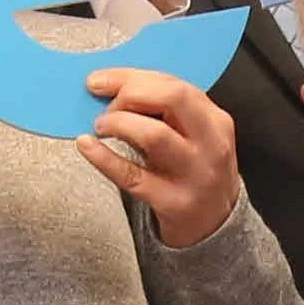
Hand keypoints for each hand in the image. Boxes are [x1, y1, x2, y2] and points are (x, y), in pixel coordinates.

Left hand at [84, 66, 246, 248]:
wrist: (213, 227)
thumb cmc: (195, 172)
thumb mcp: (195, 137)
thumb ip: (165, 112)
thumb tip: (113, 89)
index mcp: (216, 121)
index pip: (174, 84)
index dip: (131, 78)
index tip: (101, 80)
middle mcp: (211, 145)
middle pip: (172, 99)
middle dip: (130, 93)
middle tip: (105, 104)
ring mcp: (194, 175)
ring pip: (154, 135)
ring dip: (119, 123)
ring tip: (101, 126)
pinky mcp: (173, 203)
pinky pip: (132, 176)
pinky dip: (103, 157)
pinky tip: (87, 146)